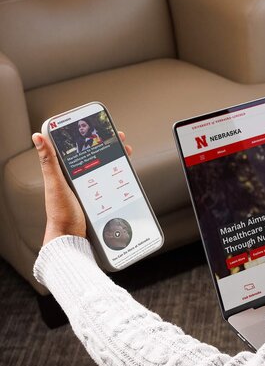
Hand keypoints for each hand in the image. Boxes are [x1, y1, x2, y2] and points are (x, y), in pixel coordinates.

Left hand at [32, 131, 131, 245]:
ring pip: (105, 169)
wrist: (71, 237)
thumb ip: (49, 161)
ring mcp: (88, 188)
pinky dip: (119, 177)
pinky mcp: (98, 198)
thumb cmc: (60, 213)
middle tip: (119, 140)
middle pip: (95, 156)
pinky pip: (110, 184)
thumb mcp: (55, 183)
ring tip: (125, 154)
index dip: (91, 136)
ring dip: (117, 160)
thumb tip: (38, 137)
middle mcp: (76, 178)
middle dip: (109, 146)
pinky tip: (125, 175)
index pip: (78, 147)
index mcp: (64, 171)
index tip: (102, 128)